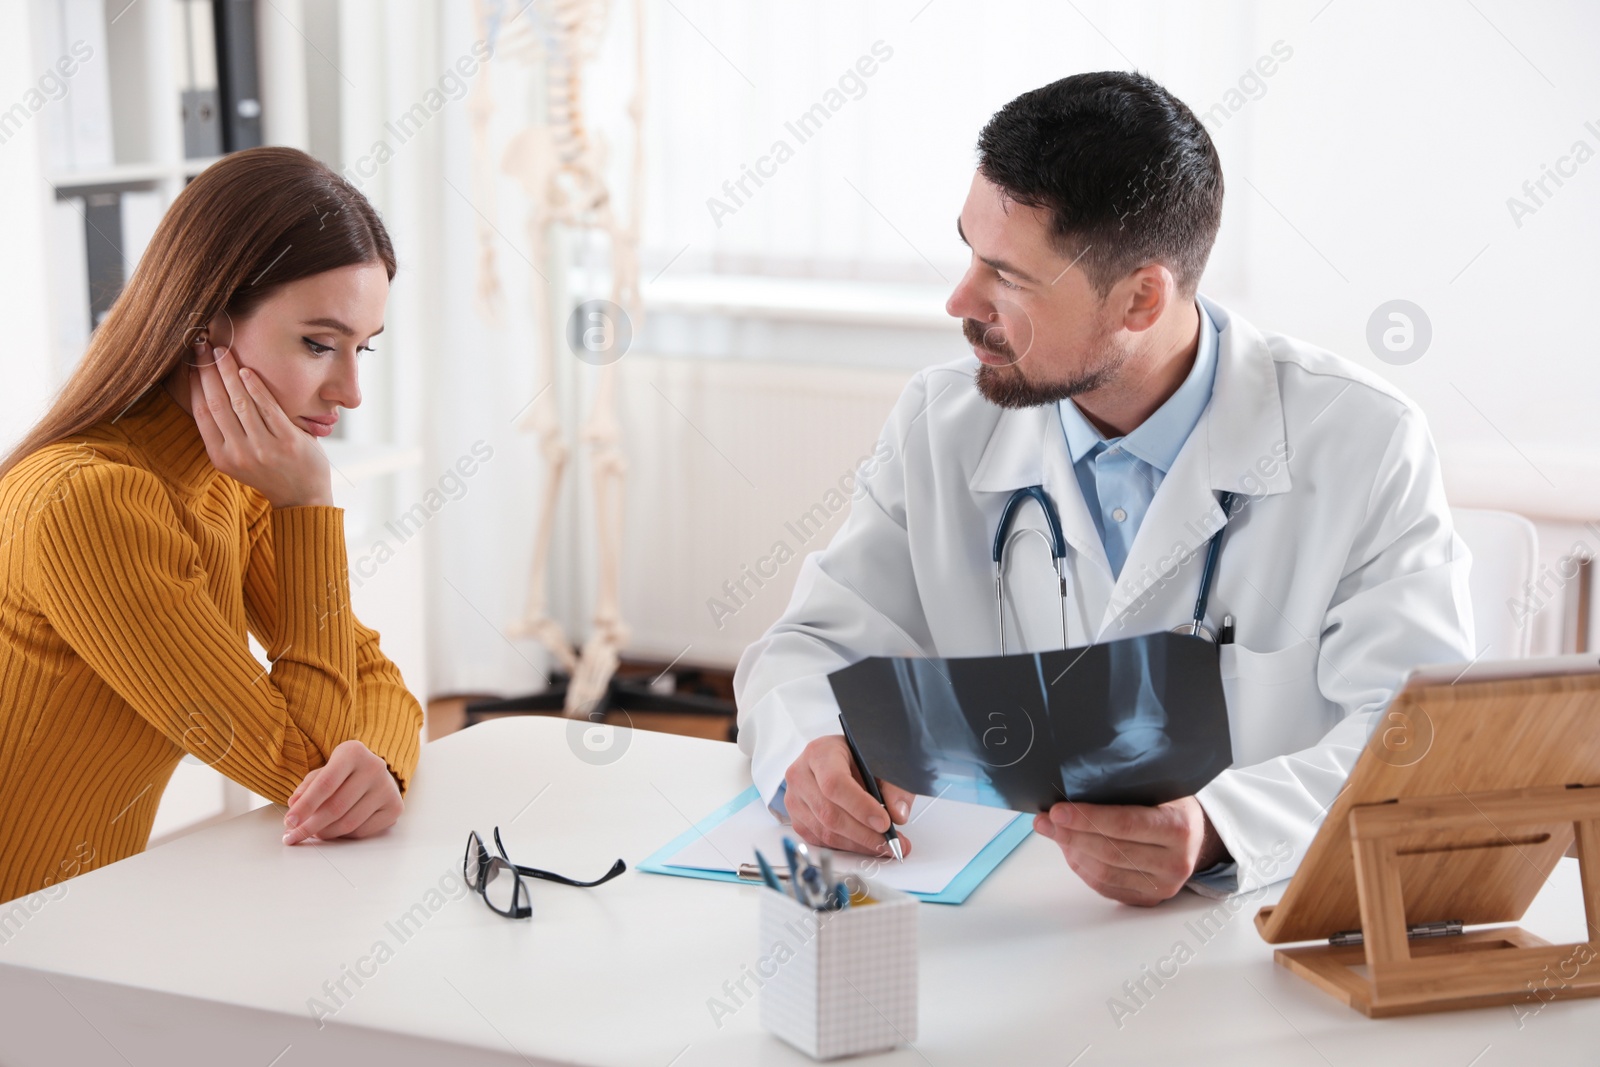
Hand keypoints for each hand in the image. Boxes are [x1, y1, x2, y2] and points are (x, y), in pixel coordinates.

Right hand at [186, 341, 332, 507]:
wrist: (302, 497)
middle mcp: (238, 453)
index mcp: (220, 457)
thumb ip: (225, 432)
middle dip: (207, 370)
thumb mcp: (239, 457)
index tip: (191, 361)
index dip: (195, 384)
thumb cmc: (269, 471)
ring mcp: (263, 448)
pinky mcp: (287, 441)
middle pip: (217, 403)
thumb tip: (208, 390)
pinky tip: (245, 369)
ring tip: (221, 350)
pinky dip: (255, 386)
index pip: (201, 413)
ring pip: (239, 402)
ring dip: (228, 371)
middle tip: (202, 345)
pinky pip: (267, 408)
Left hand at [282, 740, 403, 844]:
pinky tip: (335, 830)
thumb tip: (294, 806)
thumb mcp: (324, 771)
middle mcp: (375, 767)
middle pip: (336, 807)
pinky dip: (343, 836)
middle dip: (310, 826)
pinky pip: (362, 831)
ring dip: (325, 833)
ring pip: (348, 823)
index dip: (305, 805)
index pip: (325, 784)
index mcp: (353, 752)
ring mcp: (388, 788)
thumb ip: (307, 787)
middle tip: (293, 836)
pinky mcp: (395, 807)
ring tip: (314, 832)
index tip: (289, 822)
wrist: (375, 774)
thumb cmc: (344, 774)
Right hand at [783, 735, 913, 858]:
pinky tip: (866, 844)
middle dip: (864, 833)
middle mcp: (801, 776)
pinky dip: (847, 846)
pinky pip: (822, 841)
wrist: (836, 758)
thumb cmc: (856, 757)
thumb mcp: (879, 760)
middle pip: (829, 813)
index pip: (835, 783)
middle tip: (891, 842)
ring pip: (825, 832)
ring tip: (885, 846)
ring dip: (859, 844)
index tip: (884, 822)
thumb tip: (898, 814)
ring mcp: (795, 799)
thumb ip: (893, 785)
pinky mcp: (797, 820)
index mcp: (820, 753)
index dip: (860, 807)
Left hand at [1032, 796, 1225, 905]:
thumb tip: (1075, 786)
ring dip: (1071, 851)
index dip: (1087, 818)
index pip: (1125, 824)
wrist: (1196, 835)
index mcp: (1179, 828)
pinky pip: (1106, 887)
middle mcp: (1175, 862)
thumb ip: (1125, 788)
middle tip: (1046, 820)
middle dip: (1071, 834)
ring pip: (1104, 873)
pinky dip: (1082, 868)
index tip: (1058, 810)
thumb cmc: (1170, 805)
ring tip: (1053, 832)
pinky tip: (1070, 850)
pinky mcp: (1149, 898)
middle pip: (1110, 851)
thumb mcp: (1159, 787)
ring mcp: (1163, 885)